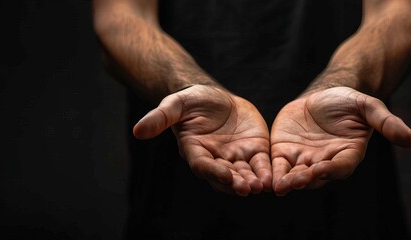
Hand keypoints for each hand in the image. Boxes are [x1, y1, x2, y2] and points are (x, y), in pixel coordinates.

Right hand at [133, 85, 271, 195]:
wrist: (215, 97)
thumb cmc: (191, 101)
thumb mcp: (175, 105)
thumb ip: (159, 118)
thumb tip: (137, 131)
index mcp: (195, 151)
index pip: (203, 166)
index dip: (214, 172)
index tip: (225, 176)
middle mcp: (215, 160)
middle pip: (226, 176)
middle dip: (236, 183)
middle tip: (248, 189)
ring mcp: (235, 157)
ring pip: (244, 174)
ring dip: (253, 181)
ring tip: (263, 186)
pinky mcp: (253, 150)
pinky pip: (260, 164)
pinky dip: (266, 171)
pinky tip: (274, 177)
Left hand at [270, 87, 410, 195]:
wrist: (323, 95)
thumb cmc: (349, 102)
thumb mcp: (368, 107)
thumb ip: (387, 123)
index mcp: (347, 155)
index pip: (340, 166)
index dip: (331, 169)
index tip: (321, 169)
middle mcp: (325, 162)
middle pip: (315, 176)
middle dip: (305, 179)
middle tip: (295, 181)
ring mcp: (304, 160)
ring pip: (295, 175)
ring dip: (287, 181)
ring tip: (279, 185)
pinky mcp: (284, 154)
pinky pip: (278, 166)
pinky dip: (272, 172)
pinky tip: (265, 177)